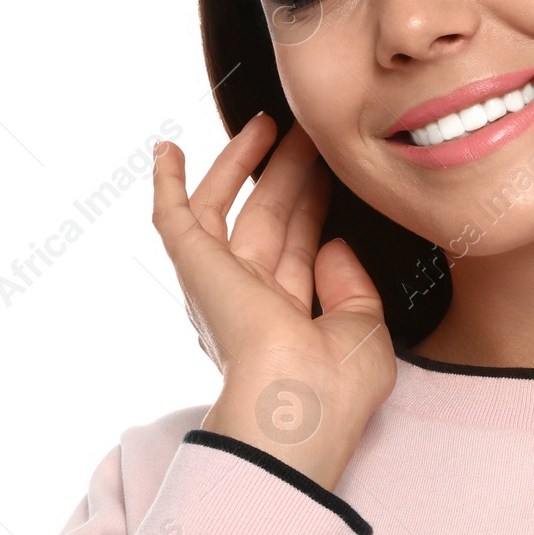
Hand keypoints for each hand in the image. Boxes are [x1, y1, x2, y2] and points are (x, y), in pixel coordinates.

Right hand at [151, 115, 395, 490]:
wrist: (293, 410)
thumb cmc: (335, 389)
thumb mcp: (365, 332)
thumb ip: (352, 286)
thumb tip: (332, 244)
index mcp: (288, 322)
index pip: (301, 250)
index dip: (316, 207)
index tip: (333, 171)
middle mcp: (249, 302)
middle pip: (270, 219)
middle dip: (288, 175)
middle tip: (307, 134)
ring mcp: (220, 284)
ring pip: (229, 209)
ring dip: (245, 165)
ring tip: (266, 124)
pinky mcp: (196, 269)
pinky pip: (174, 217)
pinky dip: (168, 182)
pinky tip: (169, 149)